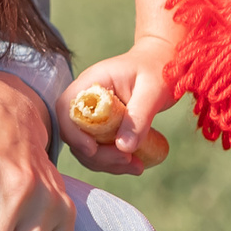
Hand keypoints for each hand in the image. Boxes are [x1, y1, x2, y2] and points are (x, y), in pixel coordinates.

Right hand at [58, 38, 177, 176]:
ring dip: (107, 163)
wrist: (165, 64)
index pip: (66, 108)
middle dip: (97, 154)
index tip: (93, 149)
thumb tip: (124, 147)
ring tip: (137, 167)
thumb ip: (138, 117)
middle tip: (127, 160)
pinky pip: (101, 149)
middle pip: (75, 133)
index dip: (73, 132)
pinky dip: (115, 161)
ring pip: (86, 147)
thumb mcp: (153, 90)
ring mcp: (94, 114)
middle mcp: (87, 99)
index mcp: (92, 82)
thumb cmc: (159, 69)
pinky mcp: (104, 127)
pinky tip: (137, 165)